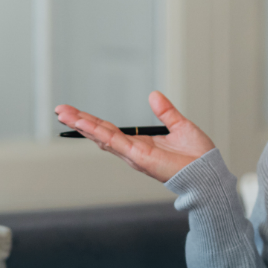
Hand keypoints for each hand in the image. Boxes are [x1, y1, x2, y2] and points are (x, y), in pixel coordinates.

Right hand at [54, 91, 215, 183]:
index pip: (110, 130)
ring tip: (63, 114)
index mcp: (140, 143)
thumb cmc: (198, 156)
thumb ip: (165, 112)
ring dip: (82, 125)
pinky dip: (98, 132)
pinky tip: (84, 124)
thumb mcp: (180, 126)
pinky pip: (114, 141)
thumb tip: (153, 95)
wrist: (208, 173)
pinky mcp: (138, 157)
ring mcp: (133, 155)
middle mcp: (132, 151)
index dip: (92, 121)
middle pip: (100, 133)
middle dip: (79, 122)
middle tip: (59, 110)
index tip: (76, 112)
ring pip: (102, 136)